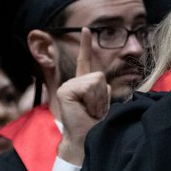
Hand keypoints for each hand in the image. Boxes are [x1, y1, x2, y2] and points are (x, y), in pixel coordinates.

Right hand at [56, 28, 110, 165]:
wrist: (88, 141)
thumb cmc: (97, 127)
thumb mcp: (103, 105)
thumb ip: (103, 91)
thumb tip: (105, 84)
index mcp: (83, 86)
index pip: (85, 62)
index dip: (85, 45)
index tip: (87, 29)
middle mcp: (73, 84)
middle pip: (99, 77)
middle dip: (103, 96)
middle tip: (95, 111)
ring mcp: (68, 87)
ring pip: (96, 81)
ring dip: (99, 100)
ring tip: (90, 112)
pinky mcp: (65, 91)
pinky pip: (89, 86)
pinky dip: (93, 100)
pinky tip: (85, 110)